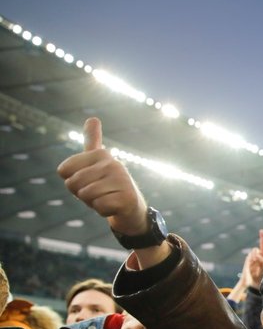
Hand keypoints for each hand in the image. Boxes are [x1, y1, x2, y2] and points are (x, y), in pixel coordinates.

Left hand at [57, 118, 148, 236]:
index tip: (88, 181)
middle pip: (73, 184)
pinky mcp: (127, 197)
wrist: (132, 208)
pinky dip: (104, 211)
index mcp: (101, 154)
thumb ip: (92, 141)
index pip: (64, 171)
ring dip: (93, 203)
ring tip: (107, 198)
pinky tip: (115, 207)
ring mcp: (122, 180)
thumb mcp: (98, 163)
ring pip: (86, 195)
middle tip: (99, 193)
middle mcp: (113, 163)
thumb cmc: (109, 186)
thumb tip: (93, 118)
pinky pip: (99, 207)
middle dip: (82, 194)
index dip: (72, 182)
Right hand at [243, 229, 262, 288]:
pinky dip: (253, 257)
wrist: (252, 284)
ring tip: (257, 261)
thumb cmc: (262, 279)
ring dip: (257, 254)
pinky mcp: (249, 259)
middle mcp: (262, 257)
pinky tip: (253, 261)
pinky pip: (251, 254)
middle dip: (262, 237)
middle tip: (261, 231)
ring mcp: (255, 257)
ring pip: (256, 250)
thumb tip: (258, 254)